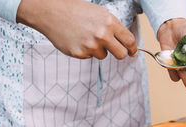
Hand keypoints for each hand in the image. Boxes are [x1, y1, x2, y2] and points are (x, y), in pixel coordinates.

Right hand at [17, 0, 136, 59]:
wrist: (52, 12)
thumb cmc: (76, 10)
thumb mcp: (99, 13)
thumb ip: (113, 28)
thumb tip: (127, 43)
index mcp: (109, 22)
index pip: (129, 41)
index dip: (133, 48)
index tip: (133, 52)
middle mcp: (102, 34)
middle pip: (121, 54)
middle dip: (120, 54)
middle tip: (115, 51)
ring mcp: (91, 45)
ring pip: (103, 56)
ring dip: (98, 49)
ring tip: (86, 36)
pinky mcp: (80, 53)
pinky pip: (89, 56)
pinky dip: (85, 50)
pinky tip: (77, 39)